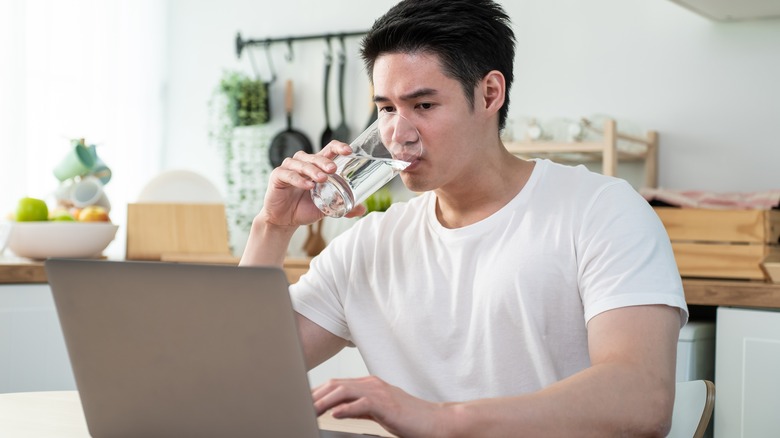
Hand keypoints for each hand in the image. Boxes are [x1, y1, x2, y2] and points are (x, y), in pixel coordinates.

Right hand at [261, 141, 365, 226]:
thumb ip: (344, 206)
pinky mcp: (277, 176)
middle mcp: (303, 164)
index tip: (349, 151)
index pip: (329, 150)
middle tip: (333, 169)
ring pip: (302, 163)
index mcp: (317, 166)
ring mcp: (289, 168)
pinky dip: (298, 179)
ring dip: (312, 170)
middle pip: (315, 156)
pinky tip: (307, 186)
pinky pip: (288, 174)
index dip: (339, 147)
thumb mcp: (327, 207)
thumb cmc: (305, 208)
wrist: (284, 220)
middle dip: (325, 161)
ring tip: (322, 179)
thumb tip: (362, 208)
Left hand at [312, 376, 448, 437]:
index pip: (336, 385)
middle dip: (314, 395)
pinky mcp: (387, 404)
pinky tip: (334, 414)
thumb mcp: (379, 411)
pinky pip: (362, 404)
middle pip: (335, 385)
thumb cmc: (410, 418)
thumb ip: (359, 407)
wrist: (436, 422)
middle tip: (298, 406)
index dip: (317, 392)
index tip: (301, 402)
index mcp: (369, 385)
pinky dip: (346, 408)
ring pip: (344, 391)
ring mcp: (380, 392)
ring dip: (324, 401)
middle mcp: (372, 384)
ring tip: (309, 411)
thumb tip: (336, 411)